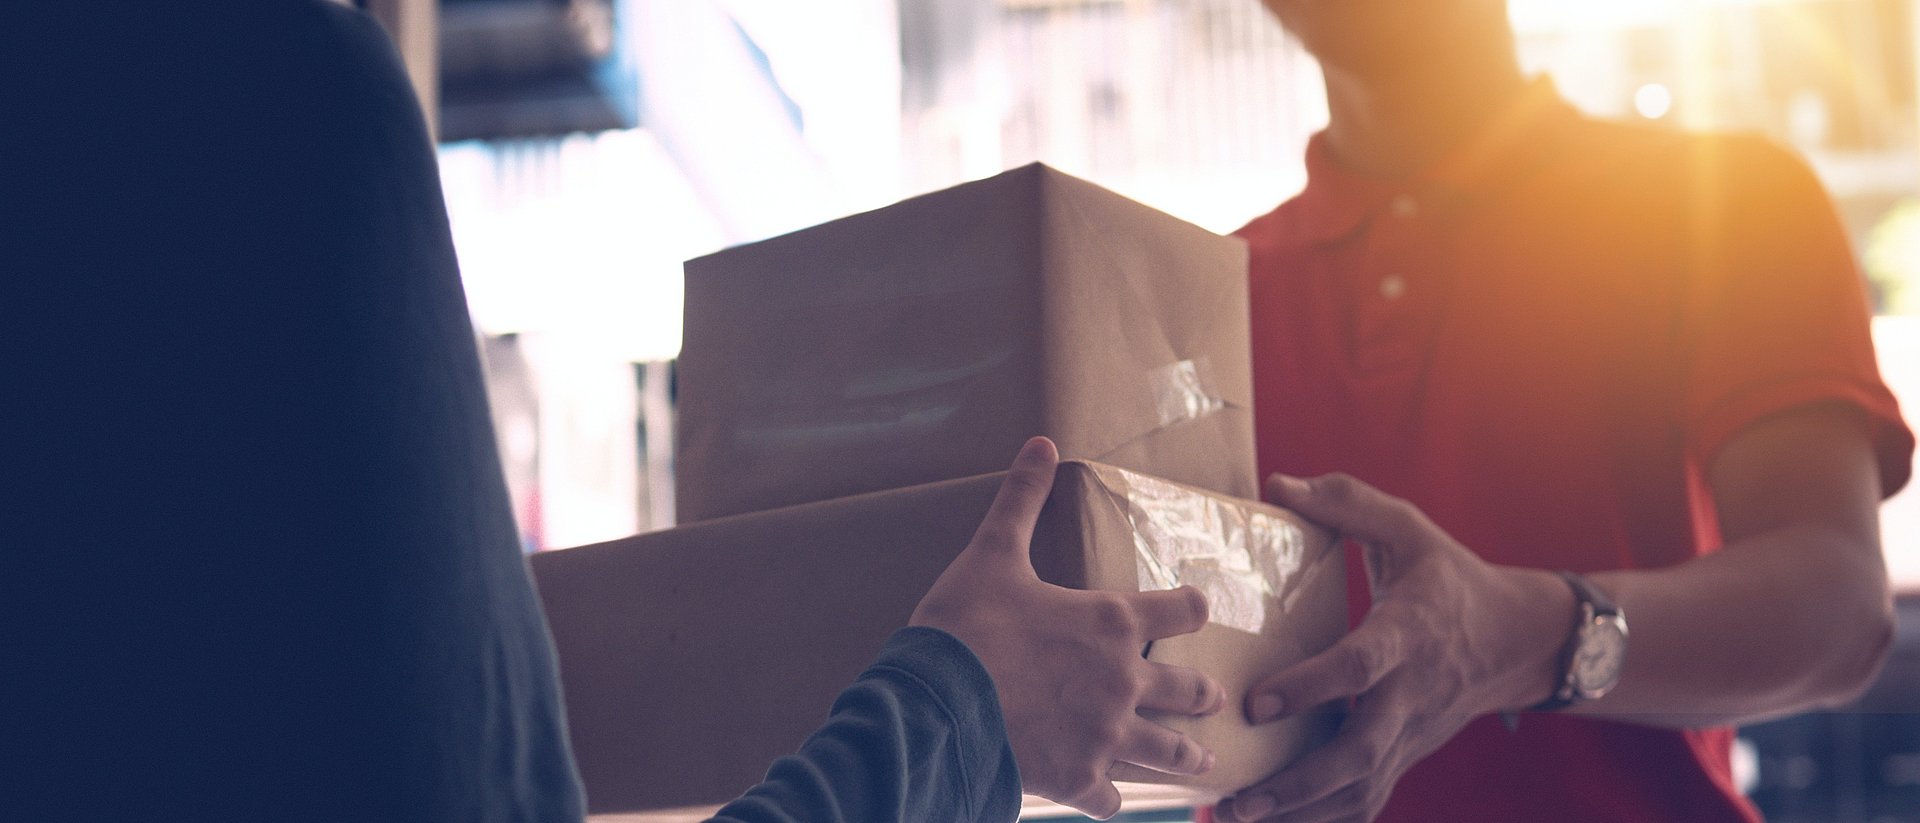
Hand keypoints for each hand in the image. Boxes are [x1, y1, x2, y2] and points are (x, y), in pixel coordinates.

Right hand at [911, 437, 1225, 818]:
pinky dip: (1113, 799)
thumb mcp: (993, 553)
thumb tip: (1041, 443)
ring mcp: (1105, 735)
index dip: (1193, 608)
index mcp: (1110, 623)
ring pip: (1165, 752)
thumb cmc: (966, 625)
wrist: (936, 703)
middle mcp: (1123, 681)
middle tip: (1215, 698)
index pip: (1179, 611)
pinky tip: (1113, 800)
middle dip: (1202, 693)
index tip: (1201, 609)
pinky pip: (1111, 798)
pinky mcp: (1078, 778)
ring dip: (1188, 757)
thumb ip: (1022, 500)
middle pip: (1185, 689)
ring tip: (1204, 764)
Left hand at [1218, 473, 1569, 822]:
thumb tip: (1279, 486)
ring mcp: (1412, 733)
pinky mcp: (1407, 755)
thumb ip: (1346, 503)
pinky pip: (1368, 798)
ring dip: (1302, 811)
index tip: (1257, 703)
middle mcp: (1411, 693)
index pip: (1359, 666)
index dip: (1310, 687)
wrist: (1519, 639)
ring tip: (1236, 818)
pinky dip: (1325, 819)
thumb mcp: (1407, 528)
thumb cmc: (1448, 578)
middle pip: (1359, 750)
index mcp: (1408, 634)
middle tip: (1237, 798)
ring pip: (1362, 787)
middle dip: (1298, 781)